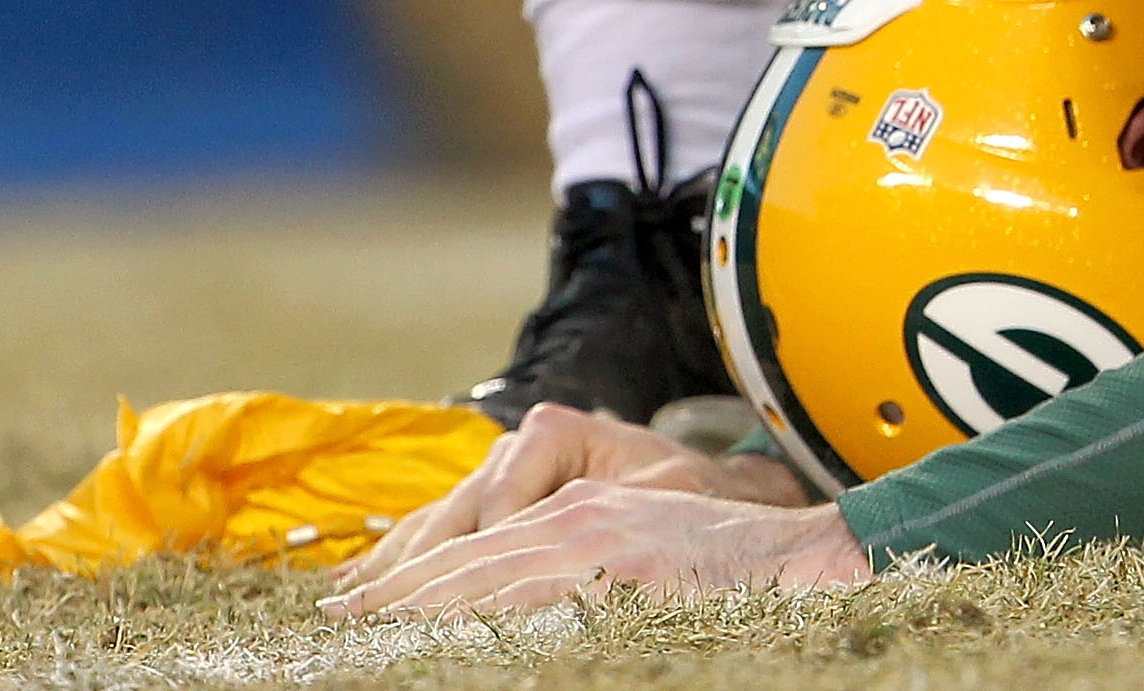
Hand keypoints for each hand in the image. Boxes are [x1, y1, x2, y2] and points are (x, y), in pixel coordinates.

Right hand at [326, 403, 716, 603]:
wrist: (695, 482)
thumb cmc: (683, 489)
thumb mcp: (659, 500)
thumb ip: (605, 517)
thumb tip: (557, 550)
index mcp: (551, 433)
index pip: (499, 505)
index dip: (472, 557)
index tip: (441, 605)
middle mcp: (513, 448)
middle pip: (455, 517)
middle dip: (415, 570)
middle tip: (371, 614)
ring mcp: (494, 473)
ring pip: (433, 524)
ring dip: (392, 569)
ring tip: (346, 605)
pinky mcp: (486, 500)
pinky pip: (432, 530)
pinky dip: (396, 560)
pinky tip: (351, 583)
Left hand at [327, 478, 867, 617]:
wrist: (807, 555)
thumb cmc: (734, 571)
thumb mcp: (642, 560)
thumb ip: (583, 577)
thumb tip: (521, 619)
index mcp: (583, 512)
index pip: (482, 545)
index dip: (417, 572)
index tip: (362, 598)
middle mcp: (580, 516)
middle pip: (468, 556)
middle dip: (396, 587)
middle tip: (335, 614)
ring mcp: (597, 540)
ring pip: (486, 574)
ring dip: (419, 601)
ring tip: (362, 622)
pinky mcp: (619, 567)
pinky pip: (535, 597)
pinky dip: (480, 614)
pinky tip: (443, 632)